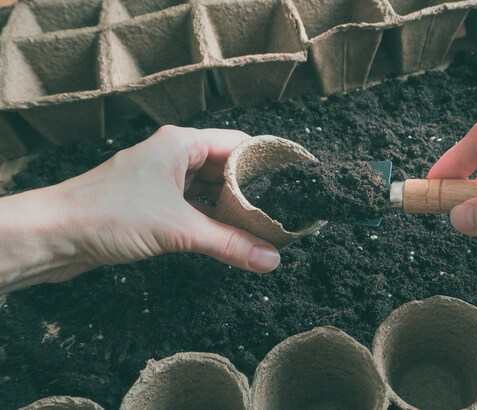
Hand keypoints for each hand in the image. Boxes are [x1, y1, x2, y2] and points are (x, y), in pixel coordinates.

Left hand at [0, 126, 279, 293]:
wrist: (52, 236)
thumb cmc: (106, 214)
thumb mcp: (178, 228)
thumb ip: (229, 243)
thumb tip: (271, 258)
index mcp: (181, 143)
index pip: (238, 144)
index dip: (266, 162)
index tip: (292, 181)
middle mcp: (173, 156)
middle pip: (226, 169)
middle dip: (251, 192)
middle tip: (280, 213)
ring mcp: (161, 180)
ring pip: (209, 192)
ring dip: (230, 210)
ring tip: (261, 229)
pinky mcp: (152, 204)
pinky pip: (192, 209)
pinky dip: (211, 222)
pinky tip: (227, 238)